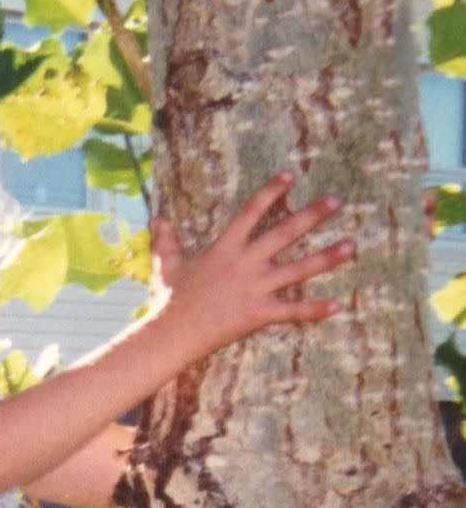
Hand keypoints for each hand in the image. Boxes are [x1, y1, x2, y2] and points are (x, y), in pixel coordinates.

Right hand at [150, 172, 354, 363]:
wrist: (173, 332)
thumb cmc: (168, 299)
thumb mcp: (166, 264)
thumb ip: (165, 239)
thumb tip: (157, 217)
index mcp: (225, 247)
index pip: (251, 211)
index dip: (271, 191)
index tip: (290, 175)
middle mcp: (245, 263)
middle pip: (284, 233)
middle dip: (312, 215)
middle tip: (336, 201)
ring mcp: (255, 288)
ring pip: (298, 269)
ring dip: (326, 257)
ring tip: (351, 246)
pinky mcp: (259, 313)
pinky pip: (292, 311)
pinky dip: (314, 309)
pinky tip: (336, 304)